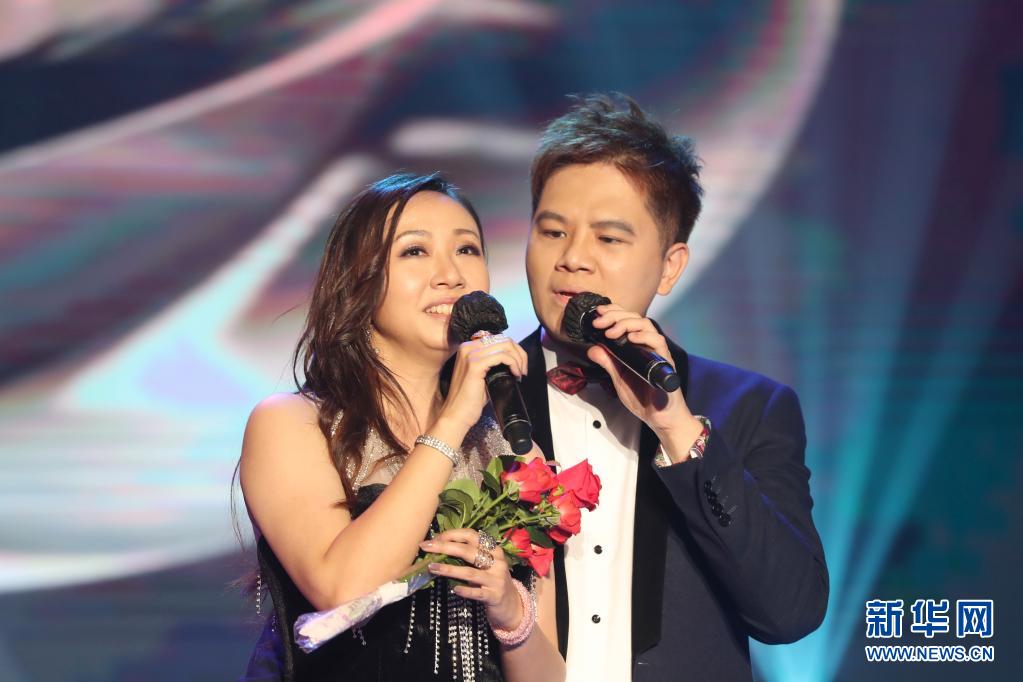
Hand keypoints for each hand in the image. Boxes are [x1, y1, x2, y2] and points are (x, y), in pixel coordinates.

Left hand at [421, 529, 522, 630]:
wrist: (511, 604)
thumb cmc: (492, 580)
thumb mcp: (485, 564)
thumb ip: (469, 555)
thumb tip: (439, 547)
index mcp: (494, 549)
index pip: (472, 535)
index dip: (452, 534)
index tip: (435, 538)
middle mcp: (497, 562)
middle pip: (468, 551)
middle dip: (445, 547)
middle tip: (427, 547)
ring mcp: (497, 579)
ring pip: (470, 572)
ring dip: (449, 569)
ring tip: (432, 567)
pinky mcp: (494, 596)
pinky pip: (477, 593)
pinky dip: (465, 590)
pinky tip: (454, 589)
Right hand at [437, 336, 528, 431]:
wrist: (456, 415)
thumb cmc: (470, 400)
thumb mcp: (483, 375)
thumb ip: (492, 363)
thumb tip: (512, 358)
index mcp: (468, 348)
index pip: (498, 338)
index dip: (514, 351)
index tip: (520, 366)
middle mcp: (467, 347)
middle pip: (504, 339)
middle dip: (519, 354)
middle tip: (523, 370)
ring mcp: (470, 354)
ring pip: (505, 346)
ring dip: (518, 359)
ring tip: (520, 373)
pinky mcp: (475, 365)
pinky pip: (502, 356)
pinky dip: (514, 364)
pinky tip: (515, 375)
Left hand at [586, 305, 699, 440]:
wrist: (659, 417)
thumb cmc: (642, 398)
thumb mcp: (618, 378)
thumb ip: (607, 362)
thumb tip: (592, 348)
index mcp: (636, 346)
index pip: (626, 320)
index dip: (613, 312)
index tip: (598, 313)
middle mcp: (647, 345)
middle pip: (634, 318)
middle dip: (615, 316)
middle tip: (600, 322)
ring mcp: (657, 352)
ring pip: (646, 325)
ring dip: (627, 324)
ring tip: (611, 331)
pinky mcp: (665, 361)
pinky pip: (658, 342)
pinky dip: (644, 337)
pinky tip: (631, 338)